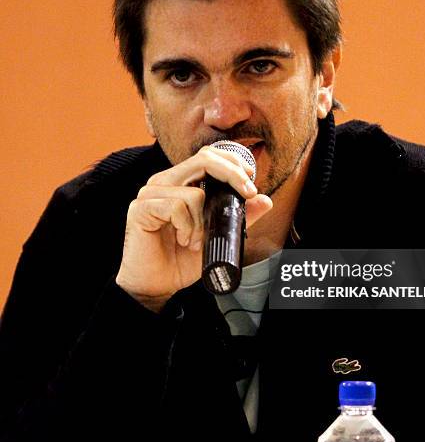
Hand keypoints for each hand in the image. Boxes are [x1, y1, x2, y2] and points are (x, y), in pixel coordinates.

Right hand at [115, 146, 272, 311]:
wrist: (155, 285)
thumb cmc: (181, 259)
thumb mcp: (216, 236)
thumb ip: (237, 217)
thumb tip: (265, 200)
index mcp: (180, 182)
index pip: (208, 156)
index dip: (233, 163)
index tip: (251, 184)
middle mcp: (165, 181)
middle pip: (204, 159)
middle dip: (232, 175)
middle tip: (247, 194)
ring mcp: (150, 193)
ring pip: (194, 192)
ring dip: (204, 221)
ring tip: (196, 241)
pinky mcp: (141, 208)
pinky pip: (176, 207)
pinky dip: (187, 227)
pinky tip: (183, 240)